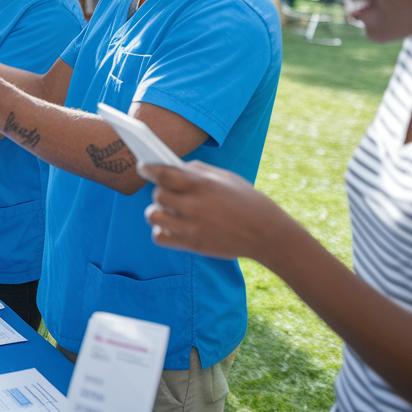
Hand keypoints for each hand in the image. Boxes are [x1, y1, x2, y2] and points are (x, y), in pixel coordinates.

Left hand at [139, 161, 292, 262]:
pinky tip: (172, 226)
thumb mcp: (226, 178)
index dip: (149, 168)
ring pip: (153, 216)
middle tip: (167, 191)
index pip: (164, 173)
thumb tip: (175, 167)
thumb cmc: (247, 201)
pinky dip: (161, 231)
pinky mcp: (192, 245)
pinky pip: (159, 237)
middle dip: (159, 190)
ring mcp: (192, 227)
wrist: (268, 234)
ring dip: (157, 211)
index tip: (143, 167)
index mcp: (203, 184)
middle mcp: (194, 205)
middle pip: (157, 195)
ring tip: (169, 210)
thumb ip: (198, 171)